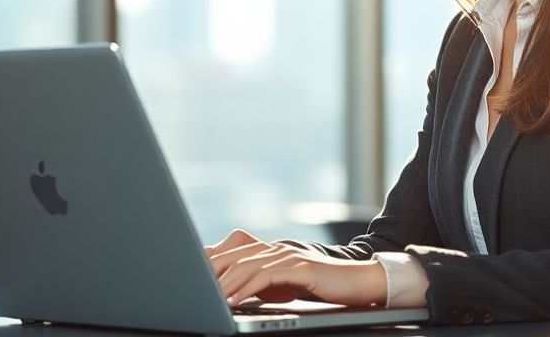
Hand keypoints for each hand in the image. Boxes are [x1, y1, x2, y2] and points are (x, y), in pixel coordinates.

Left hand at [204, 228, 386, 307]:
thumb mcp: (286, 285)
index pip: (232, 255)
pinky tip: (235, 301)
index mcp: (270, 251)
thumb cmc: (321, 285)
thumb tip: (235, 293)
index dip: (210, 267)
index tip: (191, 283)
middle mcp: (276, 248)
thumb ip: (263, 282)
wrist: (358, 281)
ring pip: (246, 266)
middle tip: (192, 292)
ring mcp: (287, 255)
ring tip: (209, 300)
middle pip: (233, 257)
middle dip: (210, 275)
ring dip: (224, 284)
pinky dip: (247, 289)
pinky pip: (265, 276)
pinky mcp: (299, 267)